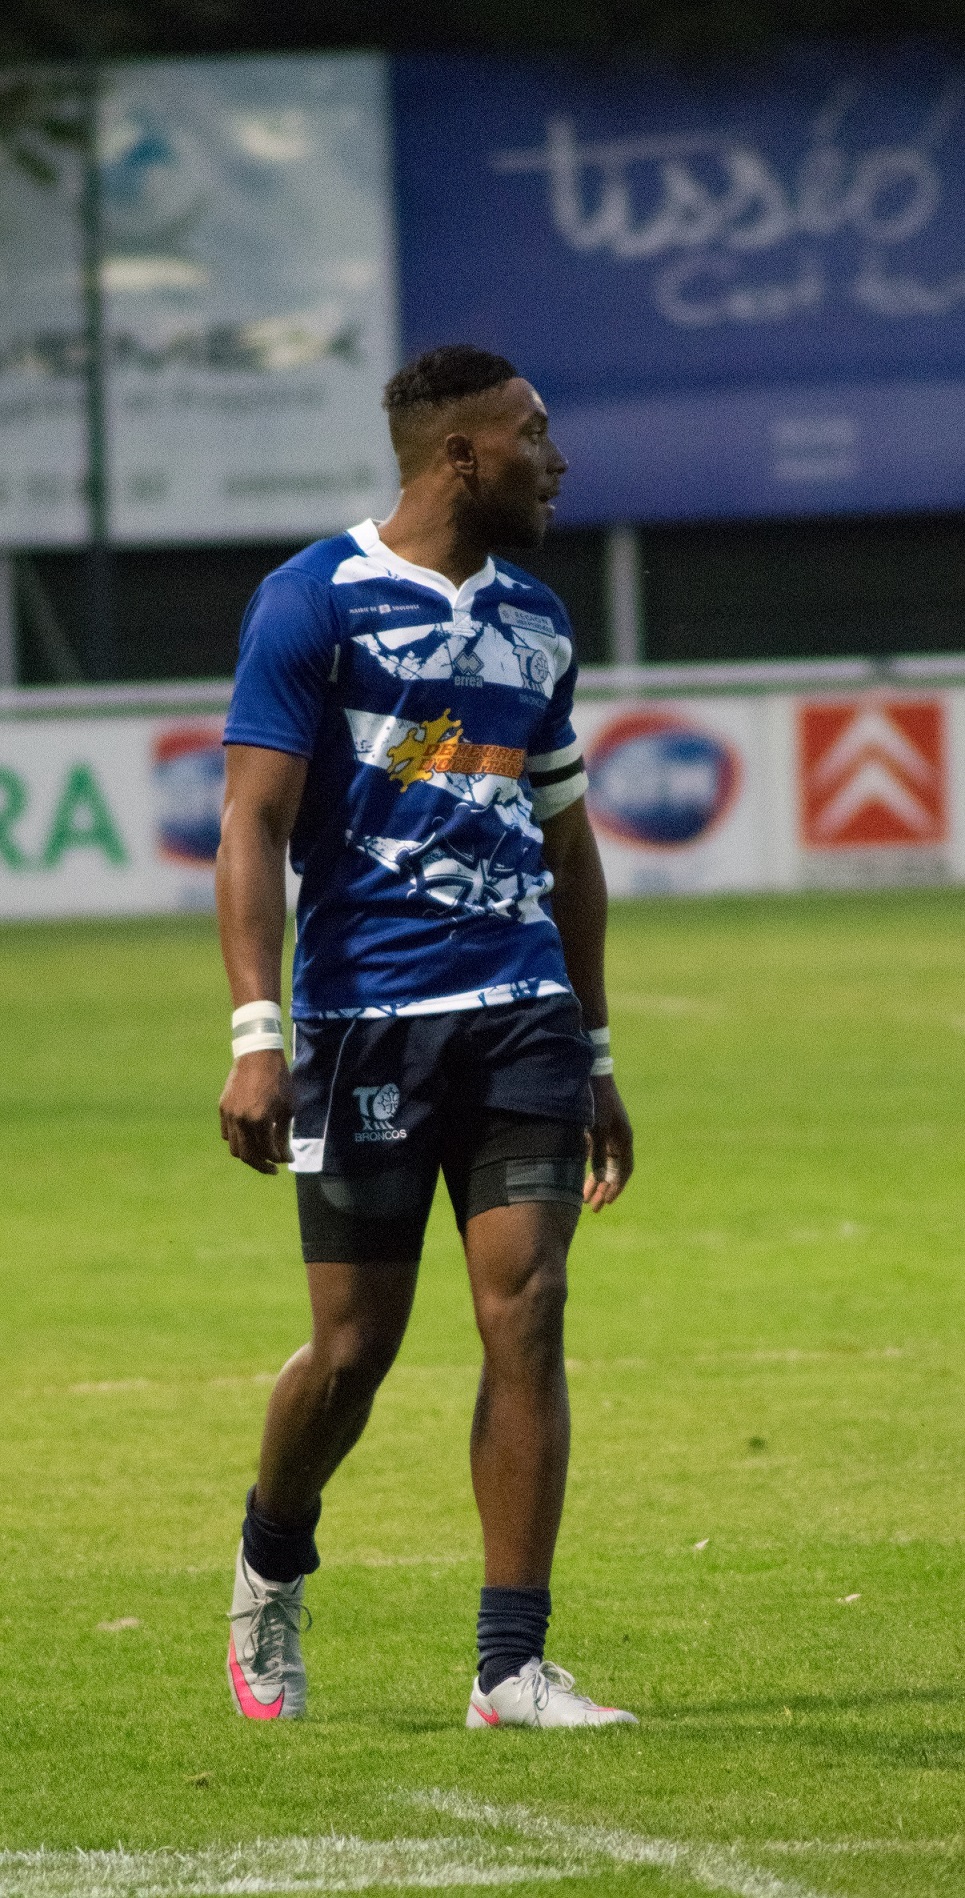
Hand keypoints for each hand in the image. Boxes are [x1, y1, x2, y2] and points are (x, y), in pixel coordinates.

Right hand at [219, 1049, 293, 1174]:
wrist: (258, 1055)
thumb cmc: (279, 1080)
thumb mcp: (288, 1107)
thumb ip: (284, 1135)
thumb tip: (285, 1158)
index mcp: (260, 1120)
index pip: (268, 1151)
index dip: (279, 1159)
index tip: (288, 1160)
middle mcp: (241, 1120)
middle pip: (248, 1156)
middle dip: (262, 1165)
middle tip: (273, 1169)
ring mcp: (229, 1115)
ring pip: (235, 1148)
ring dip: (249, 1155)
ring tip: (261, 1155)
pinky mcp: (223, 1108)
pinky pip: (227, 1134)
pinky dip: (238, 1141)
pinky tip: (250, 1138)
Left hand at [584, 1074, 633, 1211]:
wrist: (592, 1074)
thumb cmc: (598, 1100)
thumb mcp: (598, 1128)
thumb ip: (598, 1153)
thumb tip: (598, 1178)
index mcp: (624, 1138)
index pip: (624, 1170)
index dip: (616, 1187)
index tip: (607, 1202)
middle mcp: (618, 1137)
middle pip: (612, 1170)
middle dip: (603, 1189)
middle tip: (593, 1207)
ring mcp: (609, 1132)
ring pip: (603, 1163)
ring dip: (594, 1180)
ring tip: (584, 1197)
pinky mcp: (597, 1127)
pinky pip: (595, 1152)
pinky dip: (588, 1165)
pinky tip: (577, 1174)